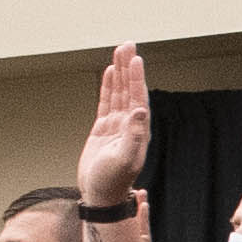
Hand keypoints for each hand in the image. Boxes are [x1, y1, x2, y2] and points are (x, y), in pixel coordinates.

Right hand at [81, 43, 150, 205]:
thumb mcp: (125, 159)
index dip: (136, 78)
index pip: (138, 97)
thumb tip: (141, 110)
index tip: (135, 58)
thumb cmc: (112, 181)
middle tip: (127, 44)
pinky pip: (106, 102)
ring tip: (119, 51)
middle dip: (129, 67)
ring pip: (118, 93)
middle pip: (129, 90)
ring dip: (119, 73)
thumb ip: (134, 135)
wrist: (100, 197)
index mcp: (138, 130)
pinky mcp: (103, 130)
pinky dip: (108, 87)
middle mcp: (130, 125)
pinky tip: (109, 72)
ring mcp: (117, 126)